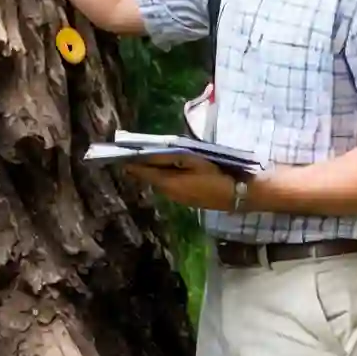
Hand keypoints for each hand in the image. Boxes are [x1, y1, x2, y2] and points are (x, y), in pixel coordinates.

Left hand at [123, 156, 237, 211]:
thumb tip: (147, 155)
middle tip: (134, 155)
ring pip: (161, 183)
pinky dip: (166, 178)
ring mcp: (178, 199)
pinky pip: (170, 187)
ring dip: (155, 173)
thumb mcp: (192, 160)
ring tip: (150, 160)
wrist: (236, 195)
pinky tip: (171, 171)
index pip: (144, 173)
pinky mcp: (187, 200)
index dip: (132, 165)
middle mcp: (169, 194)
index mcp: (168, 183)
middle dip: (142, 168)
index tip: (120, 157)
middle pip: (151, 179)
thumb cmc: (215, 174)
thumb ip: (168, 158)